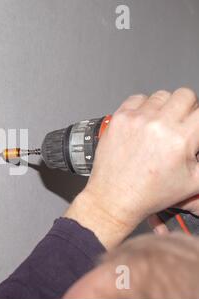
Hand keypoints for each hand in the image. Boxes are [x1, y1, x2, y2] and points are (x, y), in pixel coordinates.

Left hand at [65, 88, 198, 247]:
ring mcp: (136, 119)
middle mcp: (157, 125)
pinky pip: (136, 99)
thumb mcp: (193, 181)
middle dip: (186, 108)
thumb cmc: (148, 193)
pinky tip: (142, 123)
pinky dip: (142, 107)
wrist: (114, 197)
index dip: (198, 120)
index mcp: (179, 139)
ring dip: (164, 107)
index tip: (194, 127)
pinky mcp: (119, 118)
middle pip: (184, 95)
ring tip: (159, 126)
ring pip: (161, 95)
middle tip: (179, 124)